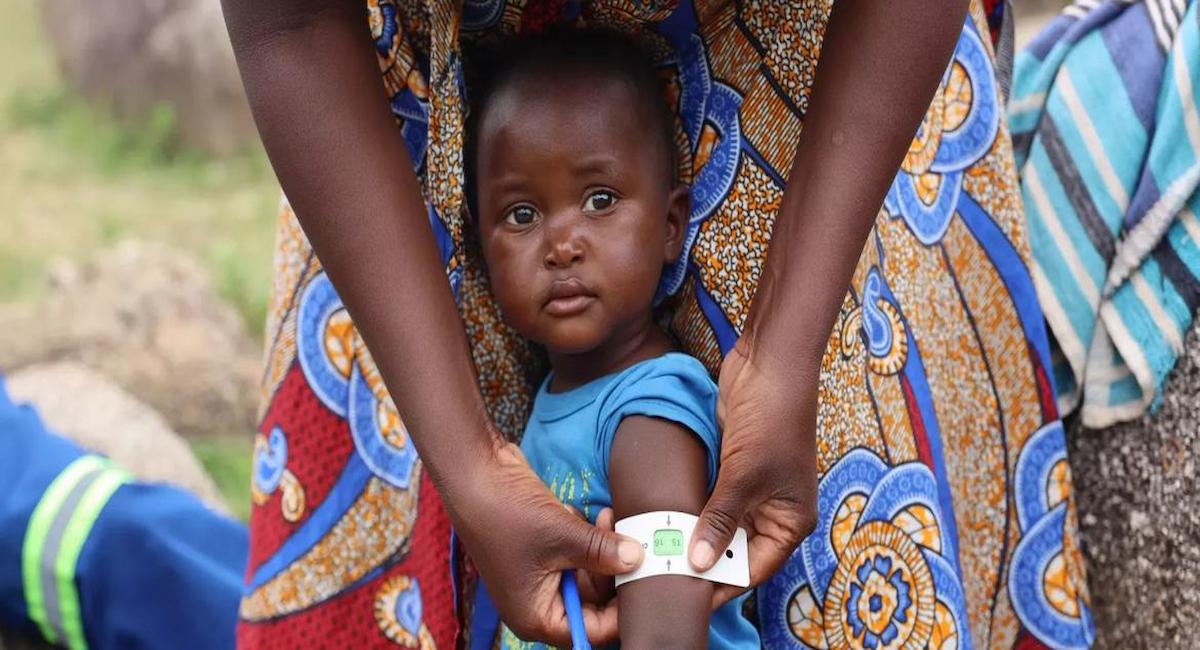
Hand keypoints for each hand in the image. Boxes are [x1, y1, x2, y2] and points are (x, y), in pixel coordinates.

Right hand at [447, 443, 641, 645]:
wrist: (475, 472)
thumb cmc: (505, 512)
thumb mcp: (563, 535)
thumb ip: (603, 553)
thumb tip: (638, 560)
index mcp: (535, 616)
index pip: (590, 632)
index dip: (618, 613)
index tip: (643, 585)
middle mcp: (537, 602)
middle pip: (592, 604)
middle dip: (612, 572)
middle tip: (629, 541)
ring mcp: (538, 576)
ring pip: (587, 575)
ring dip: (601, 549)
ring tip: (606, 518)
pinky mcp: (542, 550)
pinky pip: (575, 554)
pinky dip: (585, 538)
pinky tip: (581, 514)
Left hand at [688, 335, 818, 605]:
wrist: (769, 365)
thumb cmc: (772, 420)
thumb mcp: (744, 476)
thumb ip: (720, 520)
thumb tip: (698, 561)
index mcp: (790, 521)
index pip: (753, 568)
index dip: (721, 582)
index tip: (686, 595)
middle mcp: (773, 510)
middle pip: (734, 550)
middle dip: (702, 558)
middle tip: (663, 570)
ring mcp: (751, 489)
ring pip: (718, 525)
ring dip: (693, 532)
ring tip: (659, 548)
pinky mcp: (730, 470)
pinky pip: (708, 500)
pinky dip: (690, 508)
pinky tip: (664, 517)